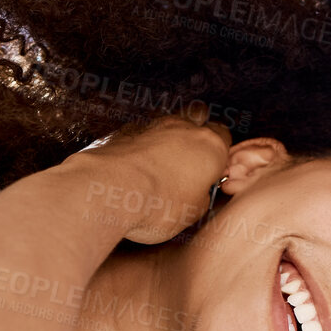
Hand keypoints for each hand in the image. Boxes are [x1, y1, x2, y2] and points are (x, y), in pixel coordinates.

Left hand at [65, 116, 232, 243]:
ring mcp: (151, 126)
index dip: (220, 151)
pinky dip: (140, 144)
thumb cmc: (153, 203)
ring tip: (160, 163)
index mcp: (209, 146)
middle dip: (196, 131)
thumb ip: (200, 197)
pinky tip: (134, 165)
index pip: (224, 136)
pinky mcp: (123, 131)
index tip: (214, 167)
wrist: (106, 192)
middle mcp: (183, 129)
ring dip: (167, 136)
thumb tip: (197, 196)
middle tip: (191, 157)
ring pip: (167, 121)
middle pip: (198, 116)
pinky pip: (139, 132)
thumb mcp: (192, 213)